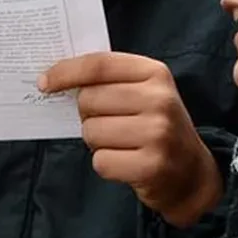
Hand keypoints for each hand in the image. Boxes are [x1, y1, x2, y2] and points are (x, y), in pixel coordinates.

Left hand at [40, 53, 221, 226]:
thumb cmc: (157, 126)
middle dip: (88, 114)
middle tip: (109, 123)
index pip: (99, 65)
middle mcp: (159, 100)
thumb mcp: (144, 93)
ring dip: (97, 142)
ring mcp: (157, 134)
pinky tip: (126, 162)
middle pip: (89, 100)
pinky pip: (100, 161)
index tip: (45, 82)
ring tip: (121, 144)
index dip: (65, 72)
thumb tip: (54, 78)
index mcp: (155, 74)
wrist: (192, 173)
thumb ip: (109, 81)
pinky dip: (106, 164)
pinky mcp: (151, 166)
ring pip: (91, 132)